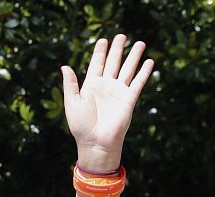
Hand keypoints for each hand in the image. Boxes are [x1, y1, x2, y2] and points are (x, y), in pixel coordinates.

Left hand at [62, 34, 153, 171]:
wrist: (96, 142)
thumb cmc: (81, 126)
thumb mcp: (72, 102)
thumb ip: (70, 84)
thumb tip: (65, 66)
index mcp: (91, 86)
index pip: (97, 64)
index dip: (100, 52)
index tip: (103, 40)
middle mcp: (106, 87)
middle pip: (113, 63)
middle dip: (118, 49)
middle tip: (122, 35)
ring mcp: (118, 92)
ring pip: (127, 69)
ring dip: (134, 56)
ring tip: (140, 43)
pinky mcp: (129, 99)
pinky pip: (138, 83)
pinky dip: (143, 72)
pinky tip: (149, 62)